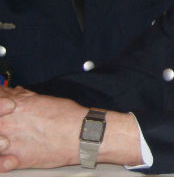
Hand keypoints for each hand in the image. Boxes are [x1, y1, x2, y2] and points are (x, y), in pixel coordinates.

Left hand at [0, 88, 140, 170]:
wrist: (83, 134)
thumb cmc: (68, 117)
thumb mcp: (44, 100)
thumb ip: (24, 97)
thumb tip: (14, 92)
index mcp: (15, 106)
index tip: (4, 107)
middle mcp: (9, 124)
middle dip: (1, 122)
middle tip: (8, 123)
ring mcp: (10, 142)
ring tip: (6, 140)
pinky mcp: (17, 160)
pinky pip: (0, 164)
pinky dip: (3, 162)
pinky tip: (8, 158)